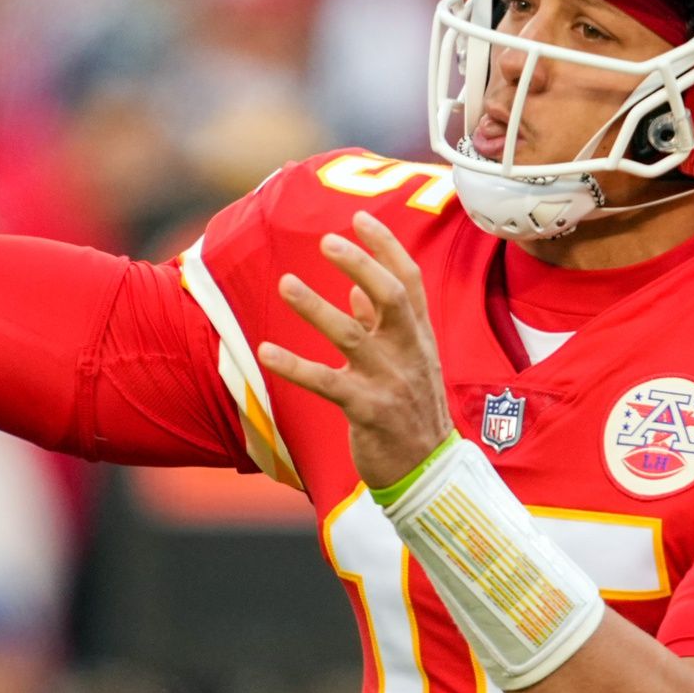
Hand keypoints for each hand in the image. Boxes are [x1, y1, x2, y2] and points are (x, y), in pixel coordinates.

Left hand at [258, 210, 454, 488]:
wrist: (428, 474)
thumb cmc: (412, 412)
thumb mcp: (408, 363)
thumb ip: (382, 326)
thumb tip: (359, 290)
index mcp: (419, 337)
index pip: (408, 281)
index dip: (386, 247)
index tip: (359, 218)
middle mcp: (409, 353)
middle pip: (390, 296)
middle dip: (360, 264)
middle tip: (327, 240)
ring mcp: (390, 382)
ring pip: (352, 335)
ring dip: (316, 307)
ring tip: (286, 283)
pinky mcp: (368, 412)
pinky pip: (326, 383)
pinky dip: (295, 366)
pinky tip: (265, 352)